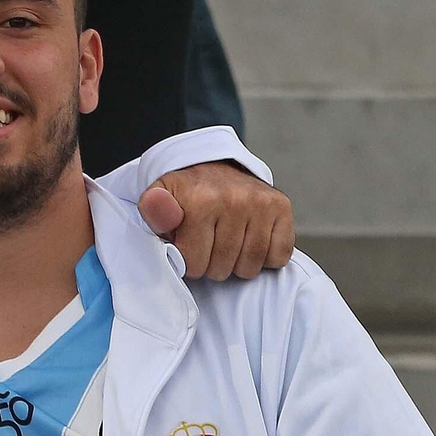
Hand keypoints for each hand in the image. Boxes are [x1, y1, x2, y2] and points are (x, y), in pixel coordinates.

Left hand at [138, 161, 294, 279]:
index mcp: (200, 198)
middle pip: (222, 268)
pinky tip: (249, 239)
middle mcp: (234, 199)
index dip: (188, 259)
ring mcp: (261, 203)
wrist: (215, 167)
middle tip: (208, 241)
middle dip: (211, 263)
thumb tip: (155, 204)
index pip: (194, 264)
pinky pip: (277, 258)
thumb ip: (153, 209)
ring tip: (226, 241)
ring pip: (249, 267)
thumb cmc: (186, 192)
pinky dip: (264, 257)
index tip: (186, 241)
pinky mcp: (282, 207)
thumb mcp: (159, 197)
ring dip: (236, 263)